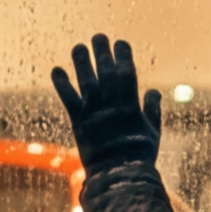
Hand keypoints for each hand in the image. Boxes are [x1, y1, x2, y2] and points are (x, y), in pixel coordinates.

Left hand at [49, 34, 162, 172]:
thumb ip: (152, 110)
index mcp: (130, 103)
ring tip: (78, 46)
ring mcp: (93, 110)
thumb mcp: (153, 132)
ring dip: (81, 61)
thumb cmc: (139, 155)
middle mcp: (111, 102)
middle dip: (103, 52)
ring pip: (86, 79)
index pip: (127, 72)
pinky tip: (56, 70)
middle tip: (99, 36)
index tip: (120, 43)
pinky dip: (62, 83)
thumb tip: (154, 91)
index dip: (123, 55)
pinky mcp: (78, 120)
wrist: (118, 175)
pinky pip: (68, 98)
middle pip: (106, 71)